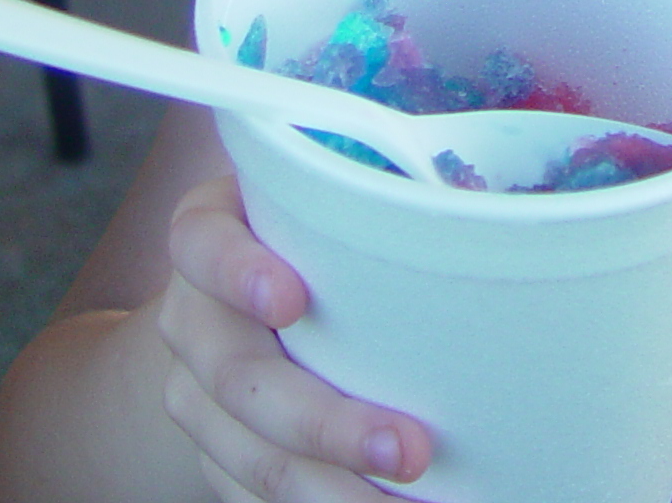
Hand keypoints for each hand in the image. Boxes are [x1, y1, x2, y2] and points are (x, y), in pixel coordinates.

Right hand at [159, 174, 435, 501]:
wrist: (234, 306)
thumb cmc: (309, 234)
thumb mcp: (319, 199)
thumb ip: (370, 199)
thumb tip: (479, 205)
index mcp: (207, 236)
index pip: (202, 244)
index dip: (238, 272)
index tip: (291, 299)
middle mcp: (193, 320)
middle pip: (240, 379)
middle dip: (326, 422)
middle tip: (412, 449)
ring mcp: (196, 398)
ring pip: (253, 457)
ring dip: (333, 491)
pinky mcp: (216, 456)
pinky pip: (255, 498)